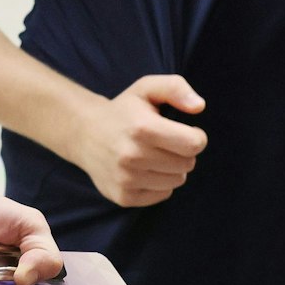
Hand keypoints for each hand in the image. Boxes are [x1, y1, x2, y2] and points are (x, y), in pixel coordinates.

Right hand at [61, 75, 207, 206]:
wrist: (84, 133)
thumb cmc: (124, 110)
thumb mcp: (147, 88)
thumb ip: (175, 88)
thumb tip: (199, 106)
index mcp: (142, 127)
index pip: (193, 144)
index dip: (195, 136)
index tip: (183, 131)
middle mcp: (132, 155)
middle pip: (187, 164)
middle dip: (181, 152)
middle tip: (163, 142)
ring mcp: (126, 179)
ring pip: (177, 181)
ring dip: (171, 168)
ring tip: (151, 155)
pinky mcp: (123, 196)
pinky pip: (162, 194)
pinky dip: (158, 183)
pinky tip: (143, 169)